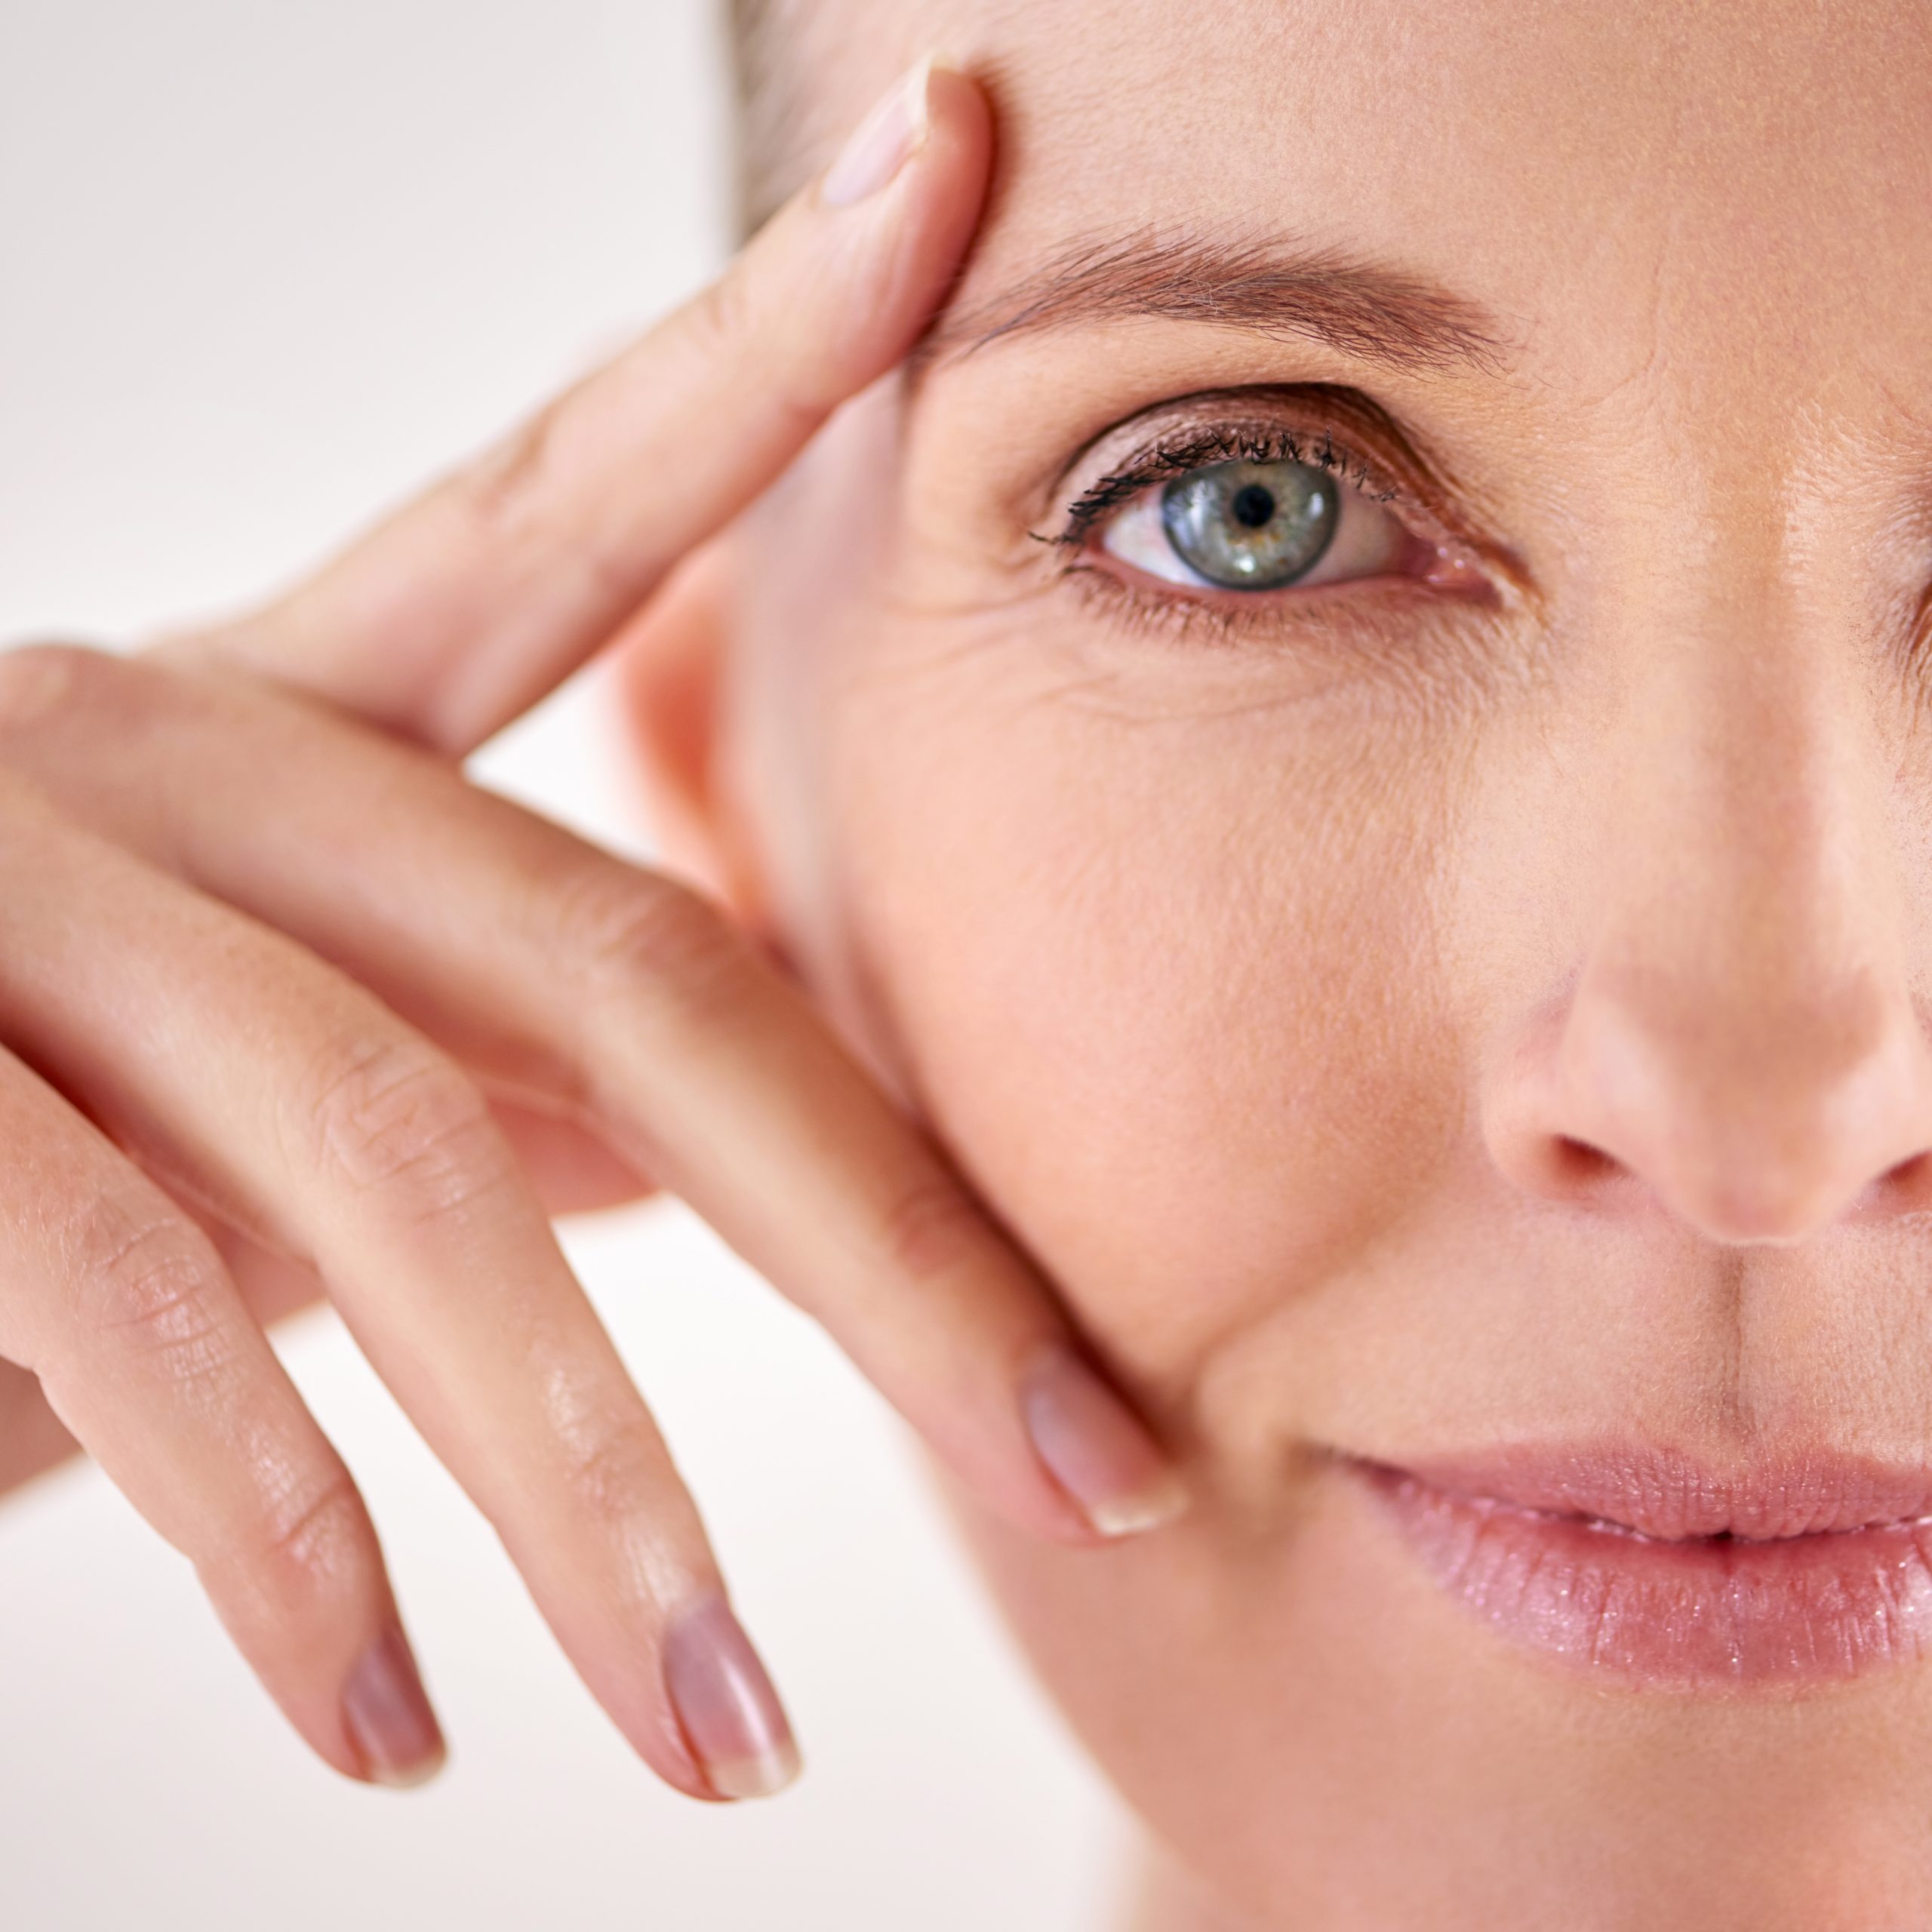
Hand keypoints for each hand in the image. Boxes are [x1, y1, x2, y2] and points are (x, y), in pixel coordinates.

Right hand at [0, 60, 1186, 1802]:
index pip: (586, 484)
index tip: (978, 152)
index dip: (784, 325)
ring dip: (596, 1501)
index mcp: (288, 710)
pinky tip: (393, 1729)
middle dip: (895, 1253)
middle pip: (632, 967)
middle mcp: (164, 741)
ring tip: (737, 1747)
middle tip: (1106, 1481)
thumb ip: (472, 1050)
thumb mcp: (254, 1059)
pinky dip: (288, 1552)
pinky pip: (132, 1319)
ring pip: (404, 1176)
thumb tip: (709, 1108)